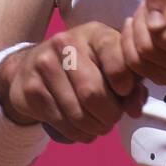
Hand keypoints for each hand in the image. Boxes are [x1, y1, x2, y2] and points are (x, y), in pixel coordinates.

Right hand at [0, 22, 147, 143]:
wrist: (32, 66)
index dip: (124, 79)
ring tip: (99, 126)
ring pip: (77, 112)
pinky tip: (82, 129)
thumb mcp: (111, 64)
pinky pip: (60, 121)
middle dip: (110, 114)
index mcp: (94, 33)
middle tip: (113, 119)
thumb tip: (135, 109)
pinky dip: (77, 133)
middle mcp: (66, 44)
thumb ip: (132, 82)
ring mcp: (44, 65)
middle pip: (92, 92)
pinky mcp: (30, 89)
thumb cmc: (86, 65)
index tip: (126, 92)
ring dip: (94, 127)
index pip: (113, 52)